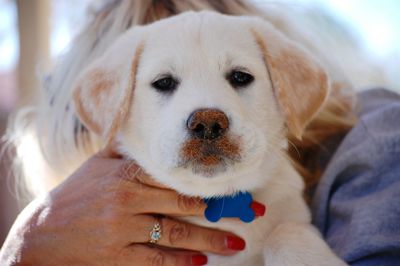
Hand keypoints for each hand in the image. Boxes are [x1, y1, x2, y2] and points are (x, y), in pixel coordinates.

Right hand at [0, 148, 250, 265]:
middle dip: (219, 210)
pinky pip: (156, 259)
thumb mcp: (98, 165)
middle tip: (249, 213)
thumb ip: (127, 151)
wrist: (41, 234)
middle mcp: (126, 198)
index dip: (207, 184)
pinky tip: (202, 262)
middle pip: (183, 204)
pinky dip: (181, 261)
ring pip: (175, 233)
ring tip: (236, 244)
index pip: (175, 177)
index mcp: (125, 172)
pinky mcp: (116, 257)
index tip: (234, 188)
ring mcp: (122, 229)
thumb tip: (153, 134)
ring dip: (209, 240)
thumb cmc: (75, 194)